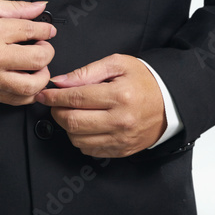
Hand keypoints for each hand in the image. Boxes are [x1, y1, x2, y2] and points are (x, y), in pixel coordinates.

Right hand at [0, 0, 56, 104]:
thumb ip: (15, 8)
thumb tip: (41, 7)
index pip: (33, 31)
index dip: (46, 30)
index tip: (47, 30)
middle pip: (38, 59)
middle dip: (48, 51)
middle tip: (42, 46)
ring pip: (30, 86)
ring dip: (42, 77)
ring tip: (38, 67)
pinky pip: (15, 100)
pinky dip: (28, 94)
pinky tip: (28, 82)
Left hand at [37, 54, 165, 157]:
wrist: (170, 103)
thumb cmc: (144, 81)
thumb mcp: (118, 64)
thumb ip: (87, 71)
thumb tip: (61, 82)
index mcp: (119, 95)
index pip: (76, 98)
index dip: (54, 96)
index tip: (44, 94)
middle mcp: (120, 120)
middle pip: (73, 122)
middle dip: (57, 112)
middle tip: (56, 104)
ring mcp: (120, 138)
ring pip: (78, 139)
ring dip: (68, 127)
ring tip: (73, 113)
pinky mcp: (121, 150)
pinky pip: (89, 150)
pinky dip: (81, 139)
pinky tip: (86, 126)